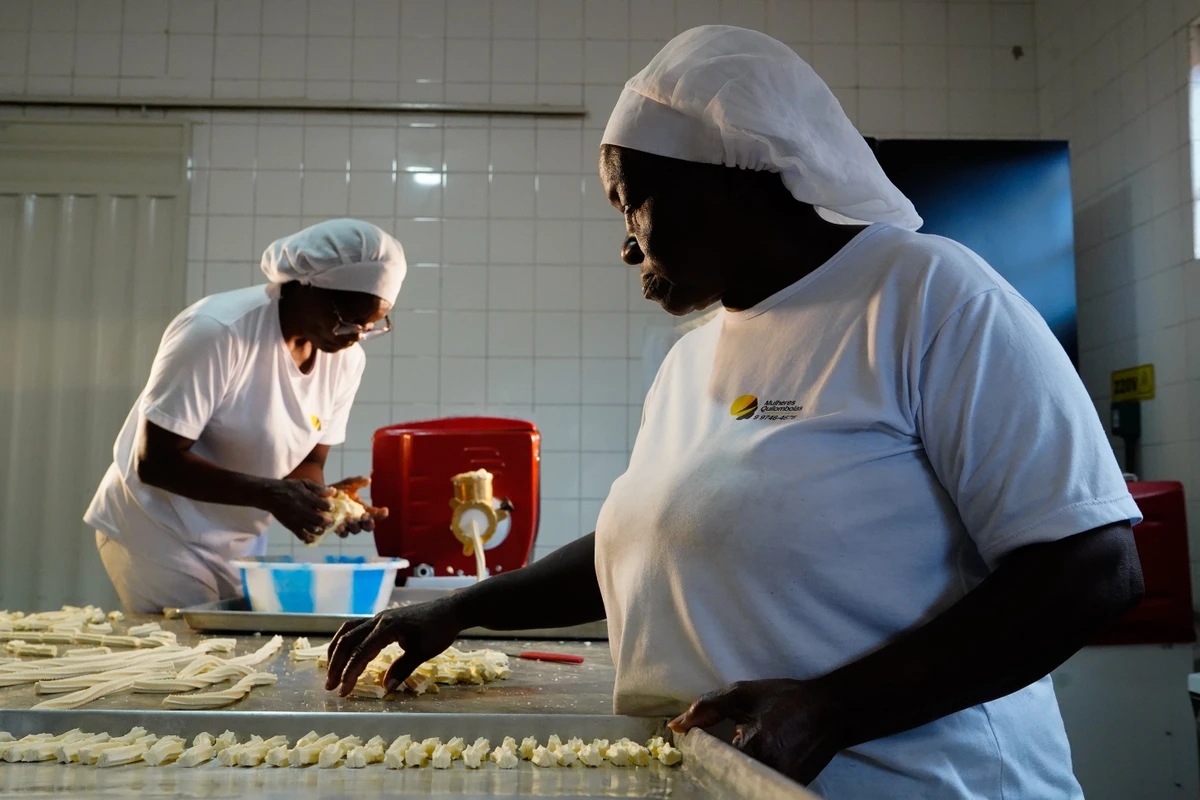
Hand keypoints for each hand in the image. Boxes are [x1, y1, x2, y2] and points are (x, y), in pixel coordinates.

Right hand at [263, 479, 333, 543]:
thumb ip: (319, 488)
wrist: (270, 495)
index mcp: (307, 498)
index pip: (324, 505)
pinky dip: (309, 538)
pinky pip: (302, 536)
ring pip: (313, 529)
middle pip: (320, 519)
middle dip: (329, 522)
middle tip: (331, 521)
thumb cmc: (289, 487)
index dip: (330, 508)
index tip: (331, 508)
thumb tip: (334, 491)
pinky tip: (313, 537)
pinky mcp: (291, 526)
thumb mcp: (304, 483)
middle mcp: (303, 510)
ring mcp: (297, 519)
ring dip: (321, 530)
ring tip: (323, 528)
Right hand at [324, 599, 463, 696]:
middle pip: (348, 641)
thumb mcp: (423, 652)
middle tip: (330, 687)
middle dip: (336, 664)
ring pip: (348, 632)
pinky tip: (345, 655)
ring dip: (336, 651)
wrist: (449, 610)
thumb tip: (386, 688)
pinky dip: (346, 642)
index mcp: (388, 627)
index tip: (343, 691)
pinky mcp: (381, 620)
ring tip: (332, 671)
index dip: (350, 673)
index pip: (361, 652)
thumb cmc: (439, 630)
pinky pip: (356, 629)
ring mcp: (378, 618)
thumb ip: (403, 669)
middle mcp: (378, 620)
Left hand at [328, 476, 388, 537]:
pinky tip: (340, 526)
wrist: (320, 496)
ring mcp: (349, 526)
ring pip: (356, 530)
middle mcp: (359, 520)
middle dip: (368, 522)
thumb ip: (357, 482)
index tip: (385, 510)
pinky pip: (343, 534)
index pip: (377, 514)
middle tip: (365, 516)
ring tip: (349, 518)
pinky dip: (342, 531)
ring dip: (354, 525)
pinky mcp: (338, 529)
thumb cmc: (338, 490)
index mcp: (365, 510)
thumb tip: (368, 480)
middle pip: (369, 526)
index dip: (382, 514)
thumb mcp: (348, 484)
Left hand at [669, 678, 850, 785]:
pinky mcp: (789, 786)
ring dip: (734, 773)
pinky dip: (750, 776)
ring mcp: (780, 781)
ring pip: (742, 784)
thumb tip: (676, 726)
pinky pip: (757, 784)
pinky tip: (752, 761)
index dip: (703, 759)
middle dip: (719, 769)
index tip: (698, 750)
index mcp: (756, 747)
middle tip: (719, 752)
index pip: (715, 765)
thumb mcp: (744, 695)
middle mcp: (769, 771)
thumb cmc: (788, 699)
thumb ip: (707, 707)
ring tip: (740, 753)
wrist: (832, 711)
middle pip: (729, 779)